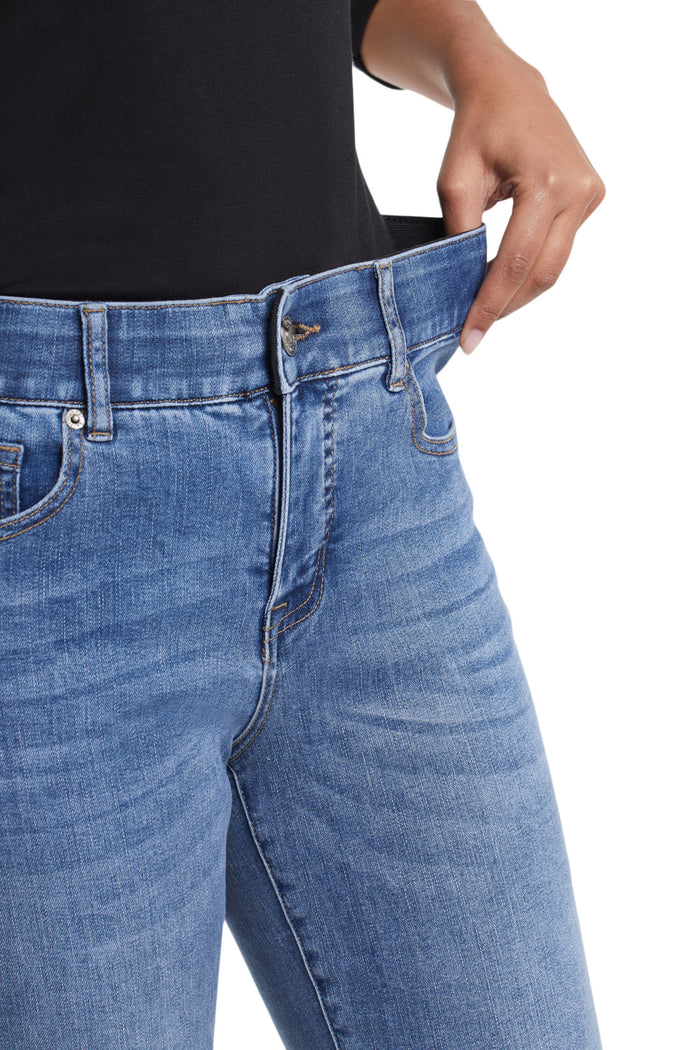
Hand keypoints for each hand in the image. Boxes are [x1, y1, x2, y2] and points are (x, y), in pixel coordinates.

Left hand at [437, 54, 605, 353]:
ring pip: (554, 266)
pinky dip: (530, 267)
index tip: (468, 338)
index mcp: (546, 181)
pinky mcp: (591, 197)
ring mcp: (590, 193)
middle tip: (472, 332)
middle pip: (542, 273)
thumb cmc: (476, 130)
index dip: (489, 305)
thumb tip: (461, 288)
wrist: (508, 90)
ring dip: (518, 291)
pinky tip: (504, 278)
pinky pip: (558, 247)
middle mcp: (578, 189)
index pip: (514, 262)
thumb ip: (460, 235)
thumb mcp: (454, 181)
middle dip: (505, 307)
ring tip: (484, 308)